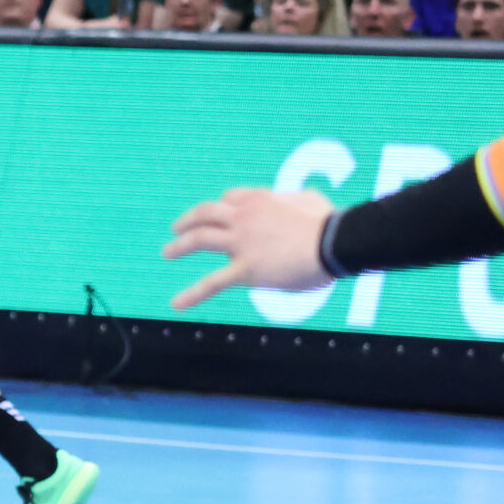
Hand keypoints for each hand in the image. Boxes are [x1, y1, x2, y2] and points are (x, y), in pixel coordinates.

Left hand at [162, 186, 335, 308]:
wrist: (336, 243)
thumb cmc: (330, 223)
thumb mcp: (310, 200)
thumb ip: (295, 200)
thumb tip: (296, 199)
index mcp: (259, 200)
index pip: (231, 199)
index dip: (223, 206)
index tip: (220, 213)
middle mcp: (244, 217)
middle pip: (206, 214)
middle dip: (189, 220)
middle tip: (177, 228)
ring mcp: (241, 243)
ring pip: (199, 240)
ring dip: (179, 246)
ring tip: (167, 252)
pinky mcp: (245, 270)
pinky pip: (211, 283)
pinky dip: (192, 294)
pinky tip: (176, 304)